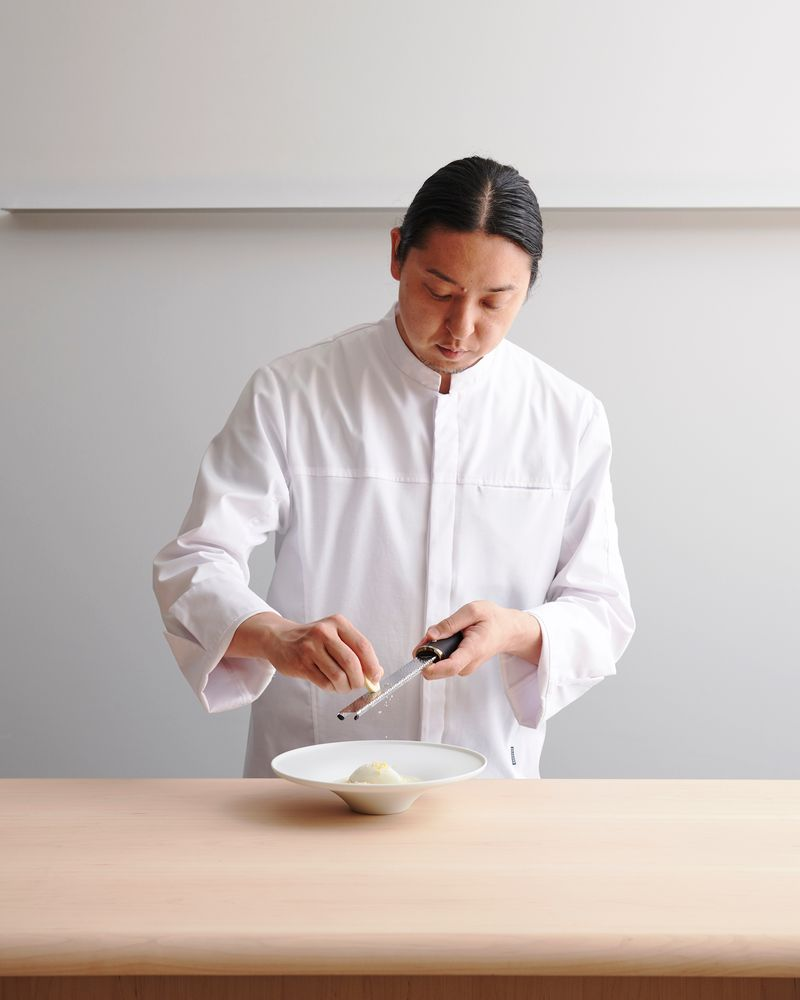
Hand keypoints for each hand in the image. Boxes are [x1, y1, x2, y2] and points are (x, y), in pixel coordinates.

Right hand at [227, 612, 382, 693]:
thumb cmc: (313, 640)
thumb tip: (375, 673)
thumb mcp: (335, 636)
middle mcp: (324, 632)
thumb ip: (356, 652)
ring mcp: (310, 647)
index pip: (363, 645)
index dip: (372, 665)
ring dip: (345, 687)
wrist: (280, 638)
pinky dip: (332, 688)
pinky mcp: (301, 663)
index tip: (375, 677)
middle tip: (359, 685)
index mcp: (338, 623)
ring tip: (343, 686)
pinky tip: (331, 684)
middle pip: (351, 662)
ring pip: (338, 676)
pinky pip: (324, 683)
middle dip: (359, 679)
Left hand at [415, 601, 541, 679]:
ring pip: (439, 665)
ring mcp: (465, 667)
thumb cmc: (493, 619)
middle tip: (431, 634)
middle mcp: (469, 663)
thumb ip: (450, 623)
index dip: (431, 667)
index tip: (418, 660)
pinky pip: (443, 662)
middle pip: (440, 668)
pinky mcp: (462, 666)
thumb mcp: (473, 611)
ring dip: (434, 650)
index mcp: (473, 649)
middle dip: (428, 652)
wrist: (507, 630)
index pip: (451, 666)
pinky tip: (448, 638)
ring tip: (446, 632)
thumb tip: (431, 634)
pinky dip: (439, 651)